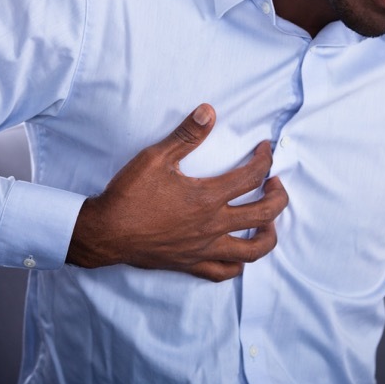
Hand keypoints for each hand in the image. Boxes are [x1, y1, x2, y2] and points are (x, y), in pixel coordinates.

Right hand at [65, 104, 287, 281]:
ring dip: (268, 235)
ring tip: (268, 221)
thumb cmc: (130, 194)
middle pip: (264, 214)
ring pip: (252, 251)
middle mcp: (212, 225)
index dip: (265, 159)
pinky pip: (224, 272)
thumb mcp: (156, 157)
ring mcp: (204, 249)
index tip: (264, 150)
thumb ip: (186, 135)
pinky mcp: (191, 264)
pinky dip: (238, 264)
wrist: (106, 232)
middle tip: (275, 184)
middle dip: (278, 196)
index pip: (252, 176)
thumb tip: (209, 111)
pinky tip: (238, 252)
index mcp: (208, 197)